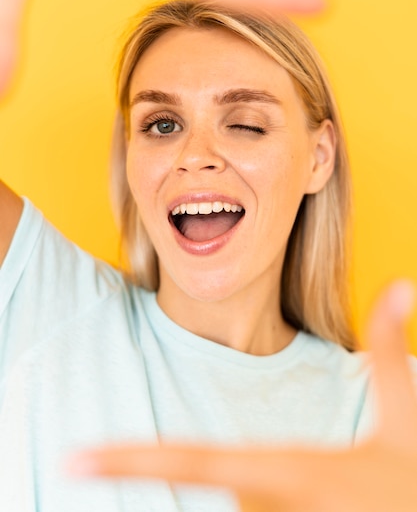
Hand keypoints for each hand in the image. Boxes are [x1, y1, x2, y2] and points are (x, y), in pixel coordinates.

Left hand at [68, 280, 416, 511]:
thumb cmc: (410, 481)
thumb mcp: (403, 413)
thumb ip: (388, 346)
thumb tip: (400, 284)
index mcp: (287, 468)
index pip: (194, 461)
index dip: (132, 457)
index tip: (78, 458)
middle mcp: (269, 506)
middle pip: (217, 487)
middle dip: (230, 476)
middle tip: (234, 479)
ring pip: (241, 504)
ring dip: (266, 496)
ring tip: (317, 492)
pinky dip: (267, 507)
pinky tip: (313, 503)